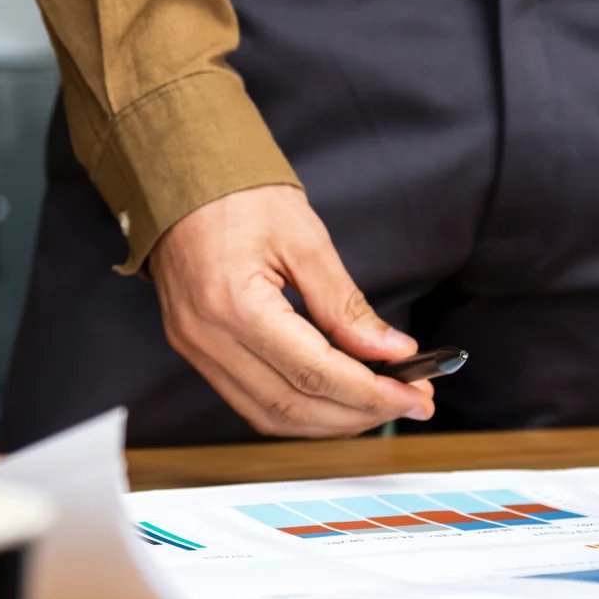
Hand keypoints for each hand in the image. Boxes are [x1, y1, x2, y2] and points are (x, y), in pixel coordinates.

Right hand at [148, 185, 434, 437]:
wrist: (181, 177)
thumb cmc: (238, 194)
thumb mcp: (305, 239)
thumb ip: (346, 304)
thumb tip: (390, 351)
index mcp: (234, 304)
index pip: (315, 372)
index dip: (371, 392)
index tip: (417, 396)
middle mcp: (207, 338)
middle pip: (294, 405)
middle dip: (360, 412)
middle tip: (411, 402)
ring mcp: (196, 349)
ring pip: (271, 416)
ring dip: (331, 421)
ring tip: (379, 404)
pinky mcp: (197, 351)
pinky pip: (250, 402)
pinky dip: (299, 409)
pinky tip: (336, 398)